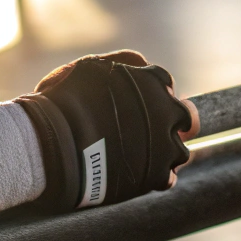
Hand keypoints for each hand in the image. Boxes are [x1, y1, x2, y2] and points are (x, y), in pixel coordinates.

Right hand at [19, 51, 196, 208]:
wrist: (54, 144)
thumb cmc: (66, 101)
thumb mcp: (91, 67)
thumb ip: (122, 63)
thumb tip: (142, 64)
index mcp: (154, 81)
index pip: (166, 85)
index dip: (155, 95)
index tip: (142, 106)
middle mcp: (168, 112)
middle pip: (185, 118)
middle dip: (173, 122)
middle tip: (153, 130)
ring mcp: (165, 146)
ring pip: (179, 151)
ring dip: (165, 152)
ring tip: (140, 156)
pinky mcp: (157, 175)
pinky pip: (167, 177)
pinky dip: (156, 176)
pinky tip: (138, 173)